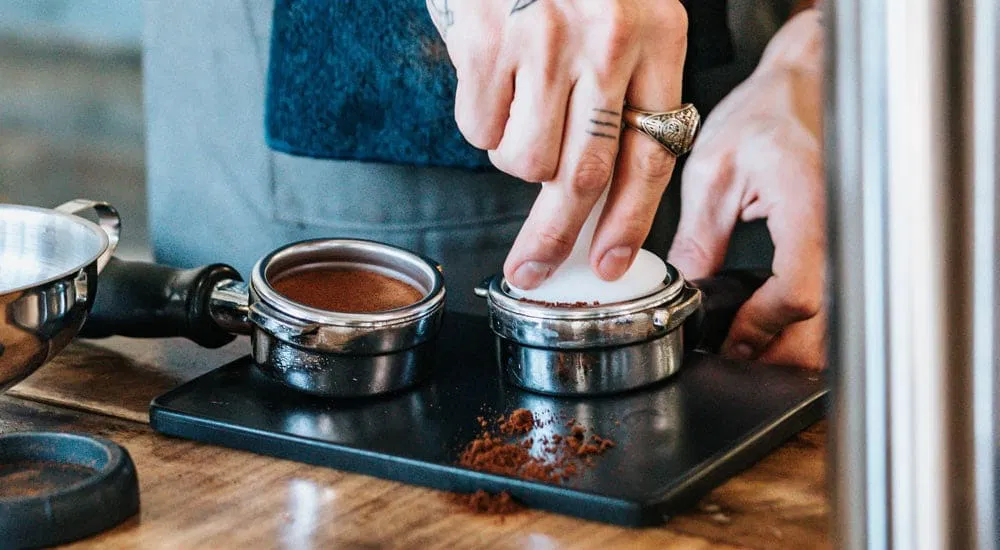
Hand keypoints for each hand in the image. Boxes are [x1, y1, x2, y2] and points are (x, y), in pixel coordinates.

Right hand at [428, 0, 687, 288]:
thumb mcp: (626, 19)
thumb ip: (625, 96)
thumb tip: (597, 197)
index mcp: (658, 36)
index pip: (652, 155)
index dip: (628, 223)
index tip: (609, 263)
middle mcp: (606, 39)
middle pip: (583, 176)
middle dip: (555, 237)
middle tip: (532, 269)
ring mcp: (544, 38)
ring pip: (526, 160)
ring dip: (518, 160)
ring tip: (519, 114)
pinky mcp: (486, 37)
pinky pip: (478, 128)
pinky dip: (482, 125)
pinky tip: (492, 82)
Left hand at [667, 10, 825, 368]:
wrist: (803, 90)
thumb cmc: (763, 118)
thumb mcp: (712, 174)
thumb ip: (698, 239)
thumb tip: (685, 295)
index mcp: (809, 207)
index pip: (796, 295)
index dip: (758, 327)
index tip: (726, 338)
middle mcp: (844, 230)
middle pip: (824, 326)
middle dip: (775, 351)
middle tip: (730, 350)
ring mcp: (855, 243)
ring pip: (836, 326)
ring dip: (792, 345)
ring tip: (747, 337)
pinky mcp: (853, 251)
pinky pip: (837, 308)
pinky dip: (807, 327)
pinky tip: (773, 320)